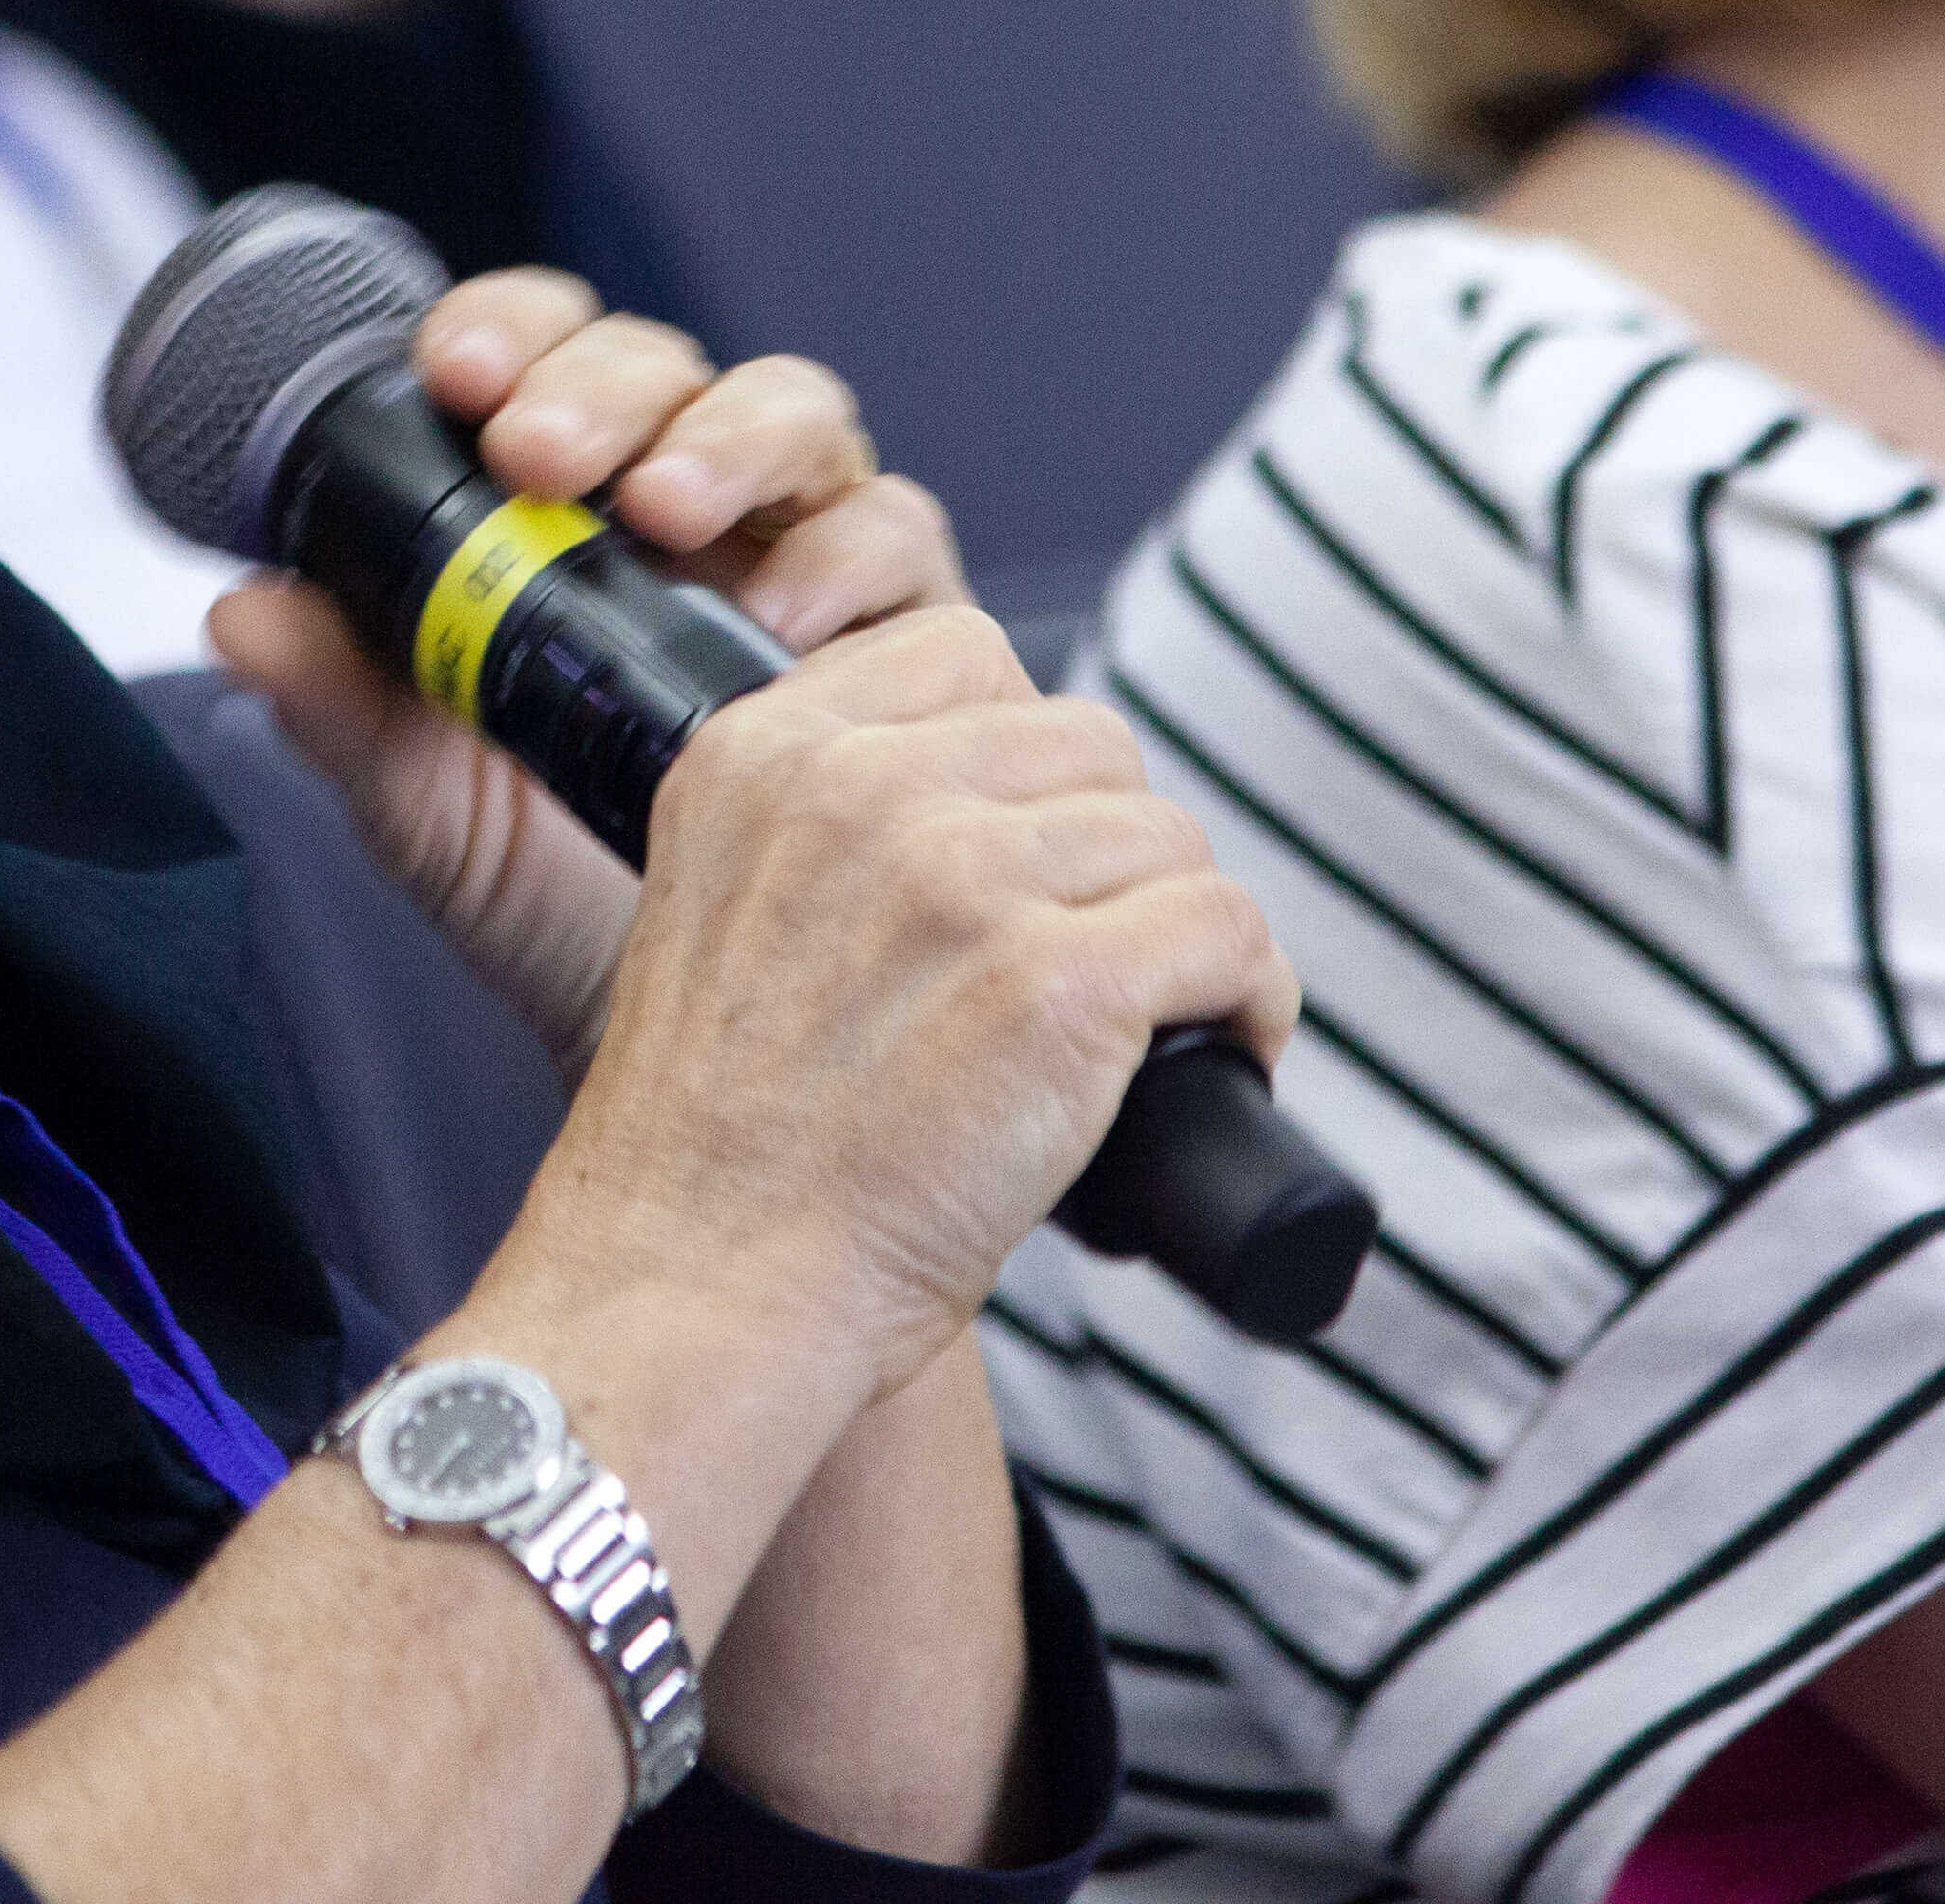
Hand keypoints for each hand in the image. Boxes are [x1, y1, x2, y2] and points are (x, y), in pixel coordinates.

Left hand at [208, 269, 978, 1065]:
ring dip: (728, 438)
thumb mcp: (428, 811)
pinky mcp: (908, 635)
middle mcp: (698, 512)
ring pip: (798, 418)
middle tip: (538, 451)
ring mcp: (807, 559)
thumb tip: (240, 610)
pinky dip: (849, 553)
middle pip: (672, 371)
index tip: (455, 371)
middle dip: (605, 386)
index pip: (548, 363)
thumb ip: (339, 705)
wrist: (688, 1046)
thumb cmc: (557, 911)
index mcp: (573, 515)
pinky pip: (901, 542)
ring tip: (666, 509)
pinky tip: (790, 614)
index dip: (513, 333)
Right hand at [514, 601, 1297, 1411]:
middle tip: (1103, 950)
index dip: (1026, 758)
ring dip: (1186, 925)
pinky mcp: (1058, 987)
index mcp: (762, 754)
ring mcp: (963, 881)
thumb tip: (993, 802)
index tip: (1031, 854)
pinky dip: (1251, 993)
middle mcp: (860, 789)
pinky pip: (1227, 930)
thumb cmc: (707, 1149)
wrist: (693, 1290)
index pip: (966, 654)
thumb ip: (818, 825)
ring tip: (1167, 1014)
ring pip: (1169, 836)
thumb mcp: (711, 906)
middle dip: (1113, 848)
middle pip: (1087, 742)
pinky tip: (1227, 1046)